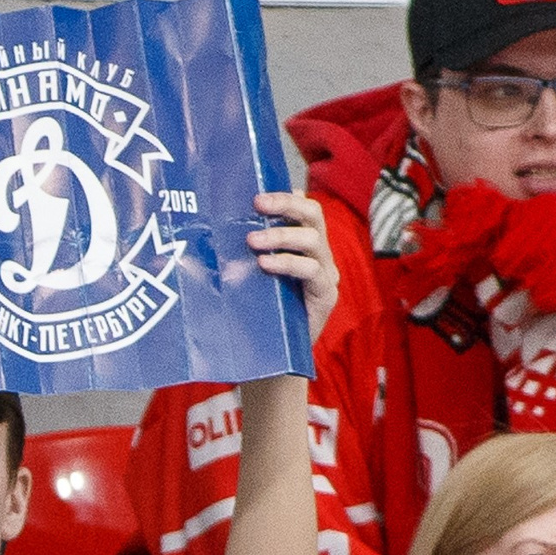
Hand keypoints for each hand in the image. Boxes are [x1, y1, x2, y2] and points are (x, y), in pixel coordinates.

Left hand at [248, 189, 337, 347]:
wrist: (272, 359)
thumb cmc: (258, 312)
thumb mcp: (250, 274)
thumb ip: (250, 250)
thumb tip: (230, 221)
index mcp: (304, 243)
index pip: (303, 208)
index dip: (284, 197)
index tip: (256, 195)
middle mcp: (319, 253)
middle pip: (314, 216)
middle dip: (287, 205)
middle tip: (258, 205)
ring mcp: (325, 273)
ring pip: (313, 240)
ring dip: (281, 236)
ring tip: (252, 241)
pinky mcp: (325, 295)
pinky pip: (312, 270)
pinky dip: (288, 263)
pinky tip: (266, 264)